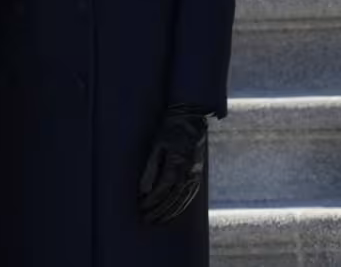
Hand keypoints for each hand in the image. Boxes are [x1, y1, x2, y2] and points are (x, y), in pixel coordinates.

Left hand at [139, 104, 208, 224]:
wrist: (192, 119)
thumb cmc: (170, 130)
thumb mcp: (156, 145)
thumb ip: (150, 169)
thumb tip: (143, 190)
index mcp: (177, 162)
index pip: (163, 188)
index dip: (152, 200)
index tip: (142, 208)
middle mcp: (188, 170)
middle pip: (174, 197)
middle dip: (160, 211)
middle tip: (147, 220)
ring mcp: (195, 172)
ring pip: (184, 198)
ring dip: (171, 212)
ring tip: (158, 221)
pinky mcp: (198, 172)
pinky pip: (191, 193)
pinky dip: (182, 204)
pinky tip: (174, 211)